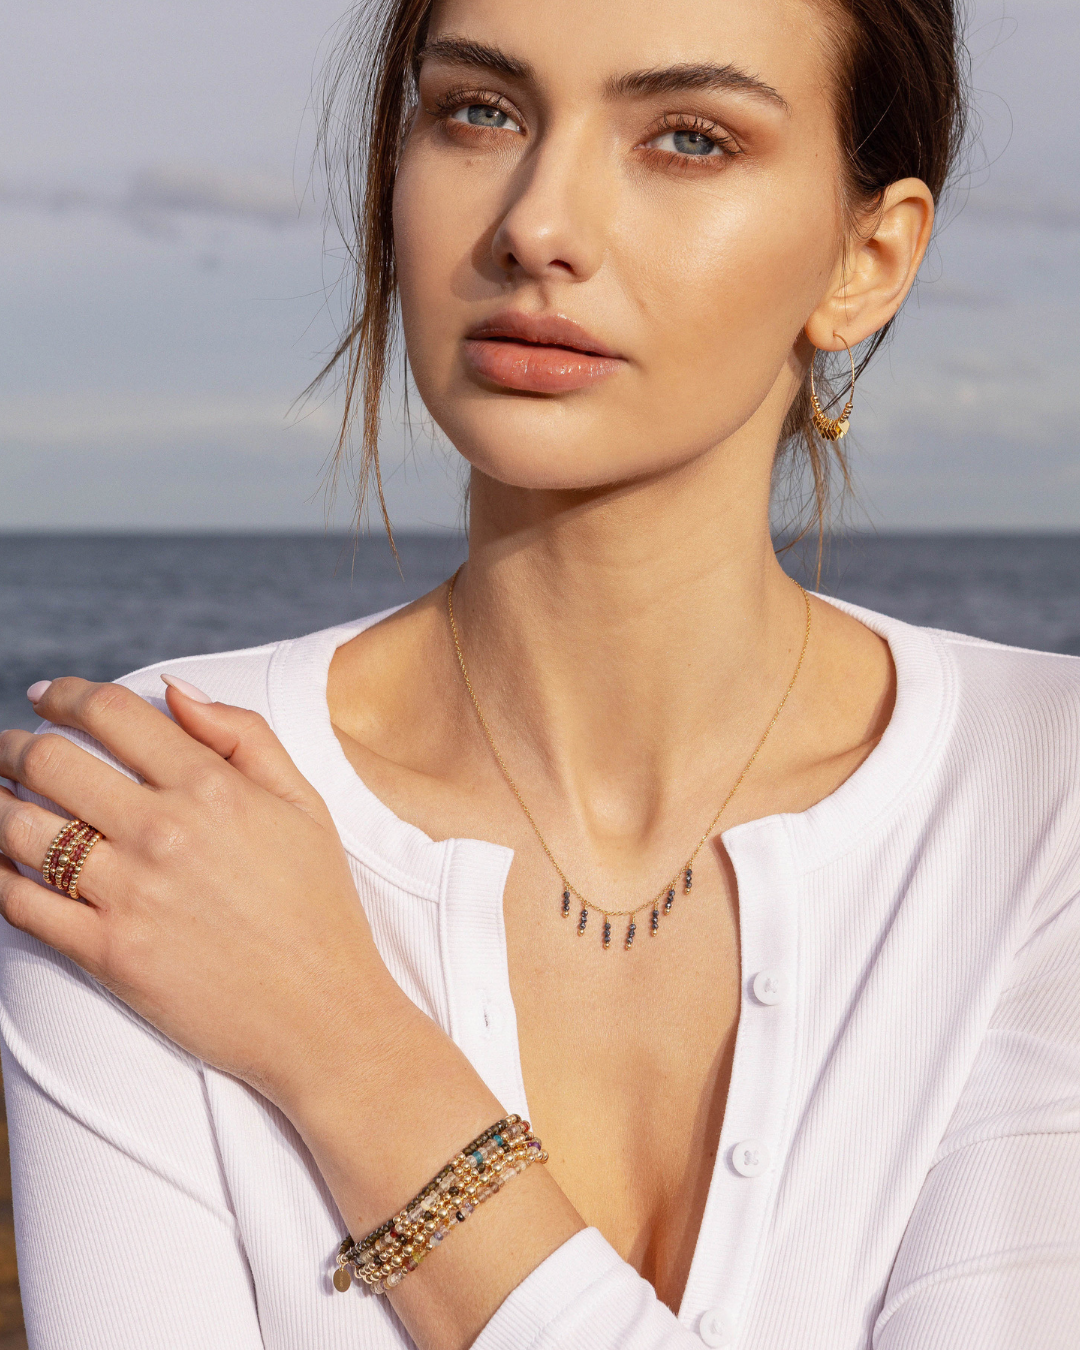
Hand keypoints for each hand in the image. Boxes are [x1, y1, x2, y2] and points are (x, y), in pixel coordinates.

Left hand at [0, 677, 398, 1111]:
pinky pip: (21, 904)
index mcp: (213, 787)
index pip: (114, 713)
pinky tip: (2, 865)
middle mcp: (164, 832)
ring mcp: (130, 895)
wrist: (325, 1015)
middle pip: (49, 761)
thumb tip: (174, 690)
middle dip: (11, 746)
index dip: (67, 695)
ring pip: (19, 829)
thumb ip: (245, 735)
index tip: (48, 697)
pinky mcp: (107, 954)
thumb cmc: (319, 907)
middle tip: (5, 748)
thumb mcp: (305, 805)